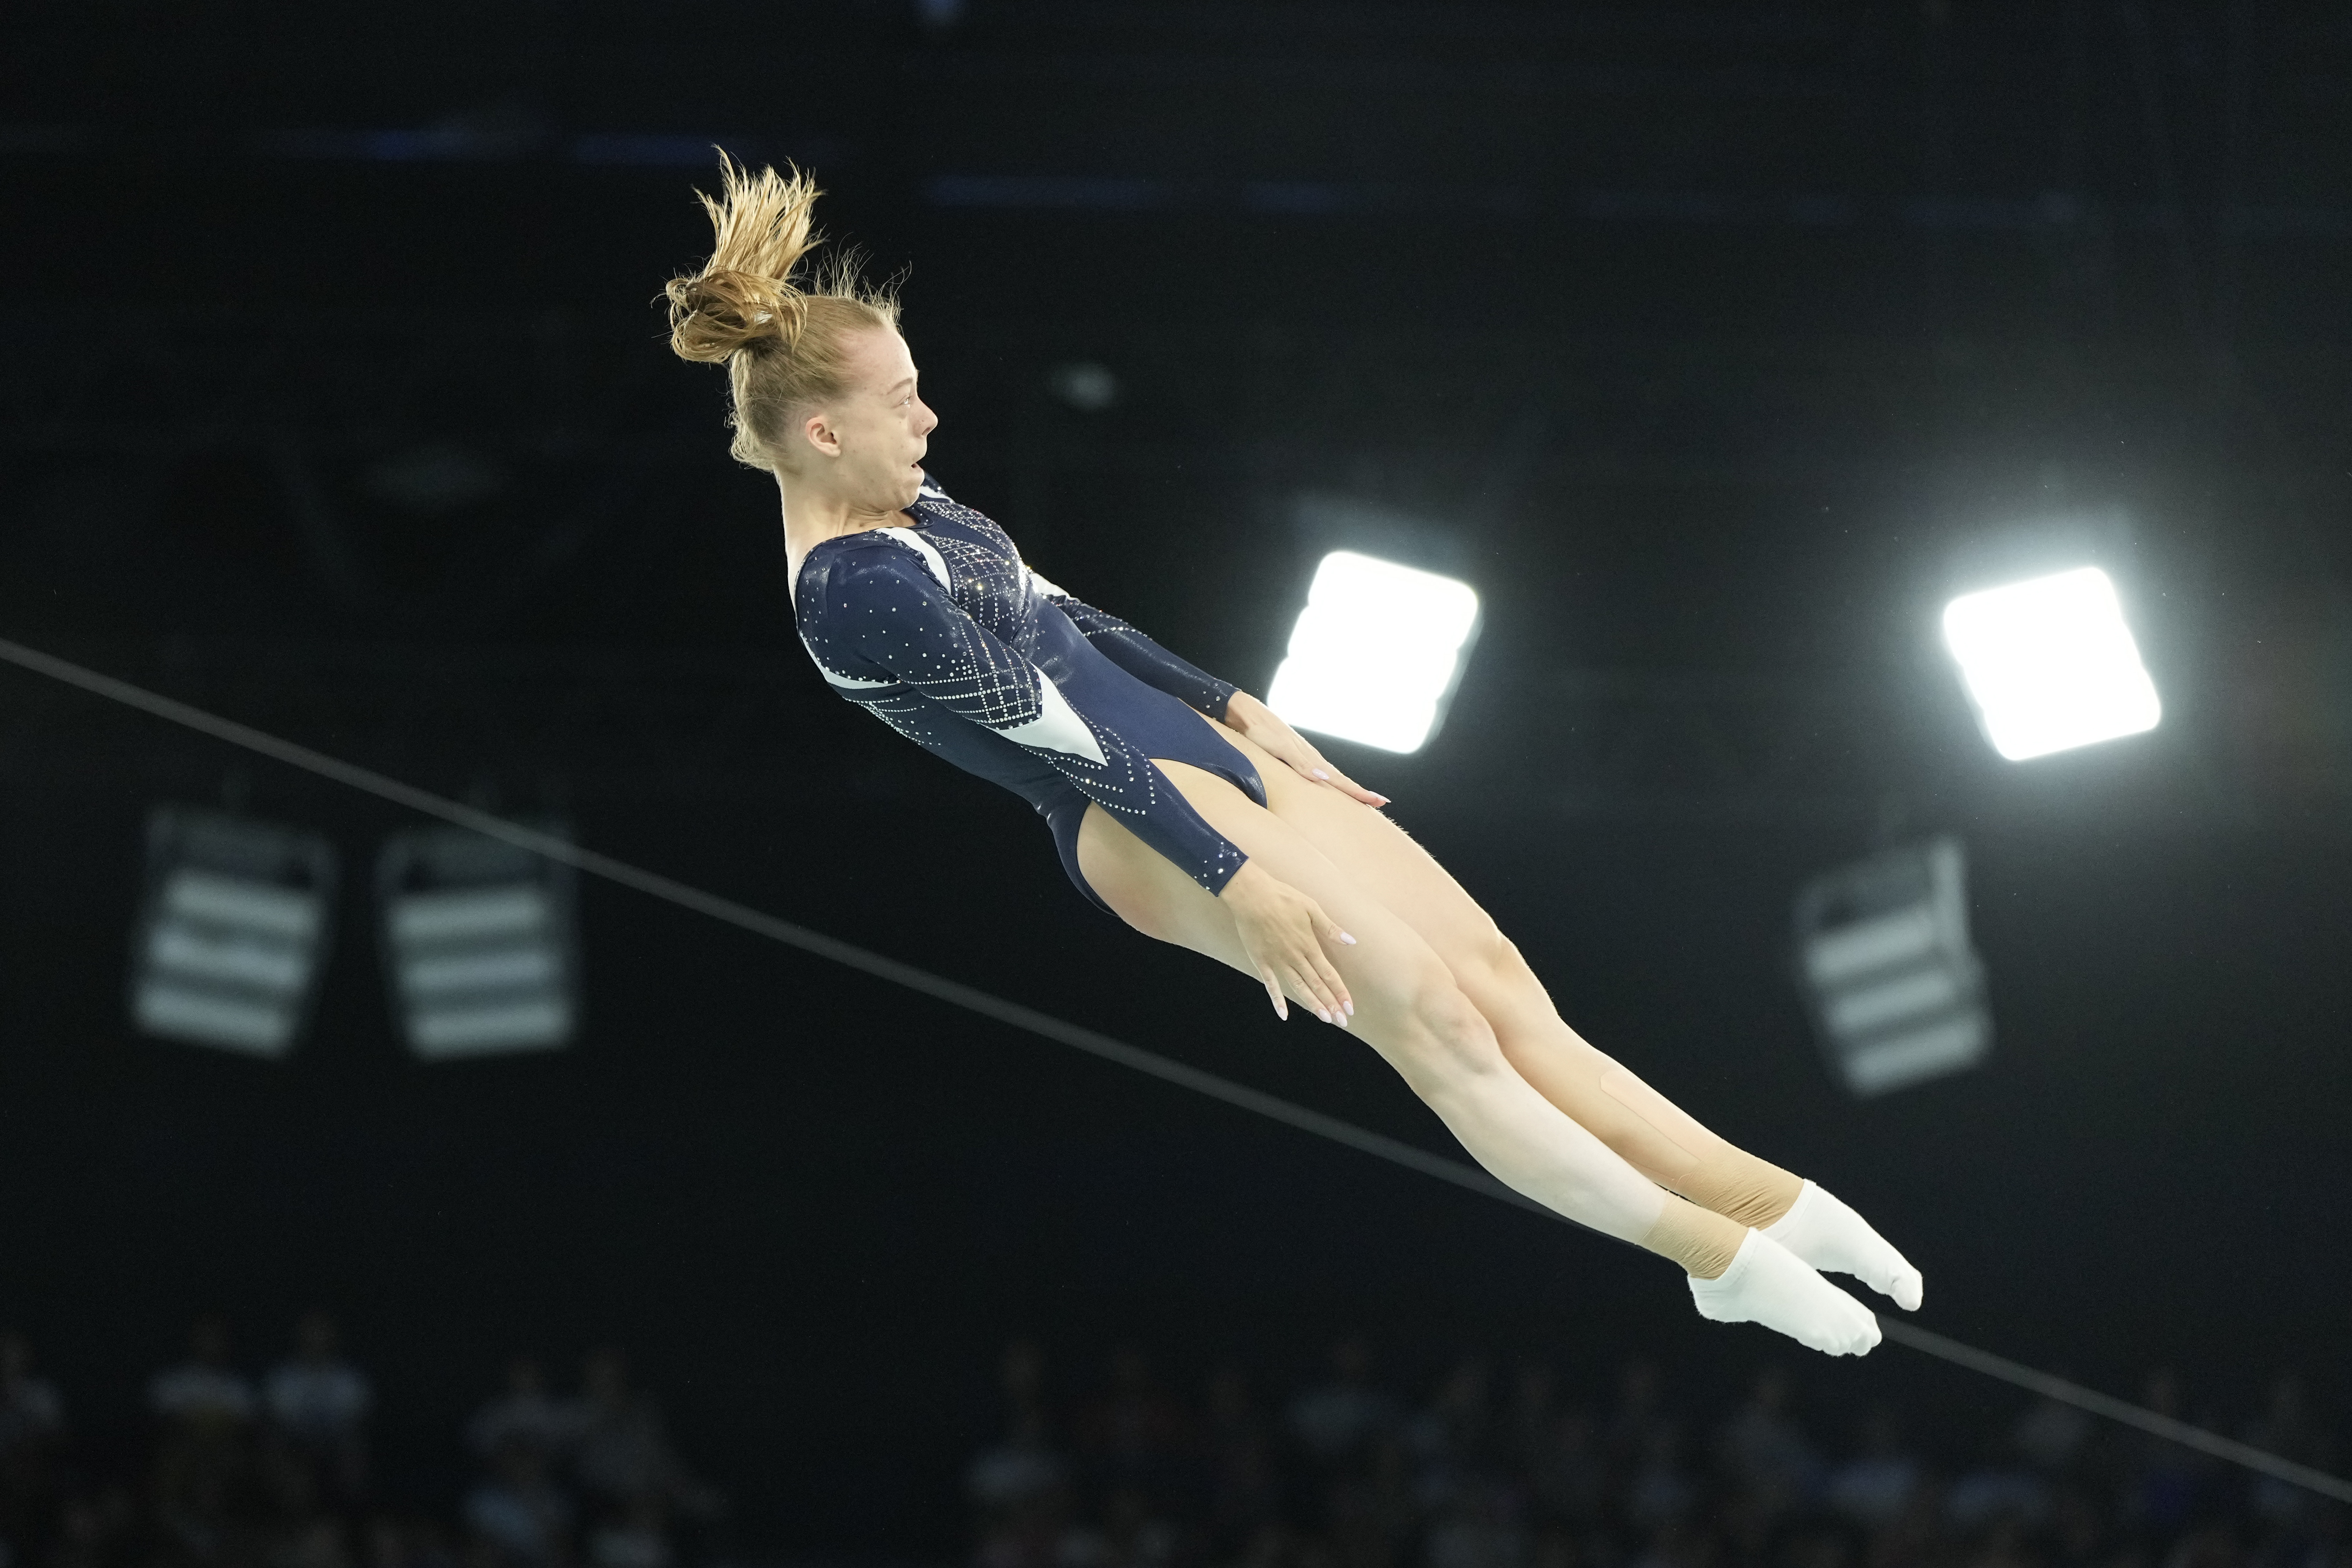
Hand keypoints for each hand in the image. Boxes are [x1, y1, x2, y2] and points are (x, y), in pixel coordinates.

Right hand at [1216, 861, 1357, 1024]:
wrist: (1252, 895)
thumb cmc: (1283, 898)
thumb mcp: (1311, 908)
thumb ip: (1330, 928)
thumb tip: (1352, 942)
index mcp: (1309, 945)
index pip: (1329, 974)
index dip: (1340, 992)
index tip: (1350, 1008)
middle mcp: (1295, 957)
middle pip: (1316, 985)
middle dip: (1331, 1004)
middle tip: (1342, 1021)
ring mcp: (1277, 961)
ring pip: (1298, 987)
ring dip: (1312, 1004)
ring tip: (1324, 1019)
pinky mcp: (1261, 961)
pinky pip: (1270, 984)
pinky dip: (1277, 1000)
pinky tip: (1284, 1015)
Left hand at [1221, 693, 1390, 807]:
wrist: (1245, 713)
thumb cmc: (1259, 731)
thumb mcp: (1279, 747)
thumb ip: (1300, 762)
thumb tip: (1323, 778)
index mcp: (1311, 759)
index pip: (1340, 780)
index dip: (1358, 792)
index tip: (1379, 801)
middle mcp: (1310, 759)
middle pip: (1340, 779)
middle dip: (1358, 792)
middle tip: (1379, 802)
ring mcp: (1302, 757)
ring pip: (1329, 776)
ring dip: (1345, 787)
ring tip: (1359, 797)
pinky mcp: (1291, 757)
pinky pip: (1316, 773)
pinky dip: (1327, 781)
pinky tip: (1325, 784)